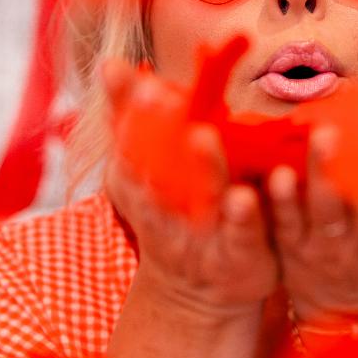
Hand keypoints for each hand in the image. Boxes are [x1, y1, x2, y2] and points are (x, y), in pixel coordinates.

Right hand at [101, 59, 278, 320]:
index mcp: (141, 185)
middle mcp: (165, 211)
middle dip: (156, 133)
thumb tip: (108, 63)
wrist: (197, 294)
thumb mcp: (145, 173)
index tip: (141, 81)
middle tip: (160, 94)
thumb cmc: (173, 217)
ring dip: (202, 168)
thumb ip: (130, 119)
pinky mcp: (237, 257)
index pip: (130, 146)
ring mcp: (200, 237)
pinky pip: (241, 235)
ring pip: (199, 200)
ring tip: (202, 135)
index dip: (132, 115)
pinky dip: (242, 216)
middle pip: (157, 169)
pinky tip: (248, 194)